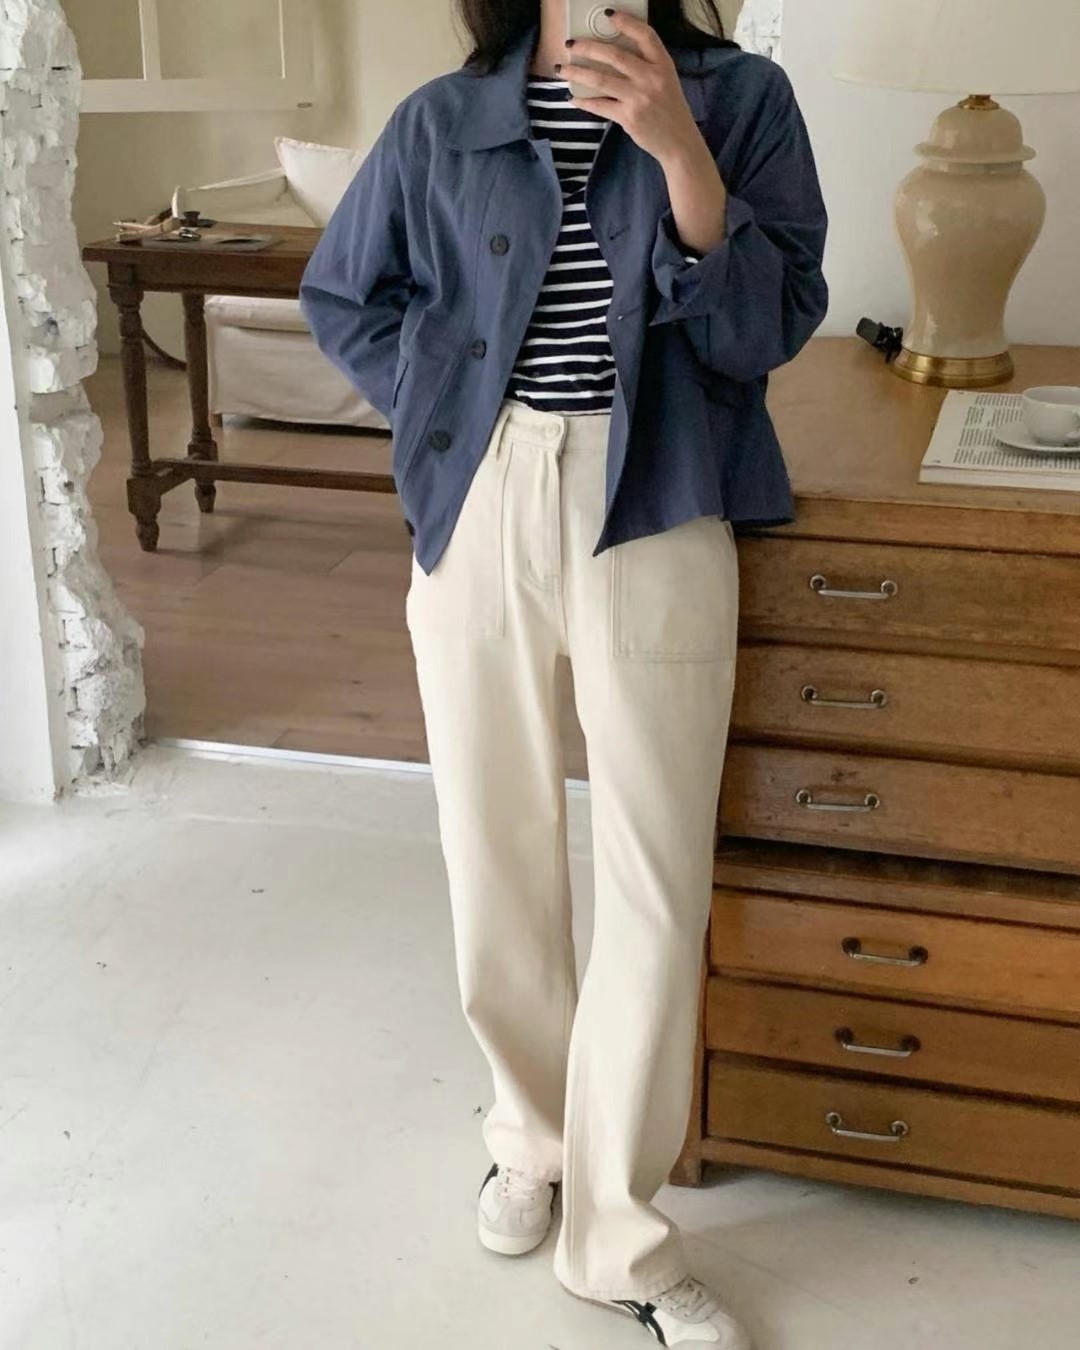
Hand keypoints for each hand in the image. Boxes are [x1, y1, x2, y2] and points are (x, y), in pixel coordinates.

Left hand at [559, 9, 701, 167]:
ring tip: (562, 68)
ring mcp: (639, 98)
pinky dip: (584, 101)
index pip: (645, 35)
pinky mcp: (628, 117)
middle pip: (615, 55)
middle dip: (588, 47)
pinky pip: (600, 105)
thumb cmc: (669, 109)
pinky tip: (573, 97)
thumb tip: (612, 55)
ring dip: (578, 73)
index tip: (608, 14)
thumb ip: (645, 66)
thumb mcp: (666, 80)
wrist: (679, 142)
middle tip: (571, 44)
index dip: (626, 22)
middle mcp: (651, 78)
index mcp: (663, 64)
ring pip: (601, 79)